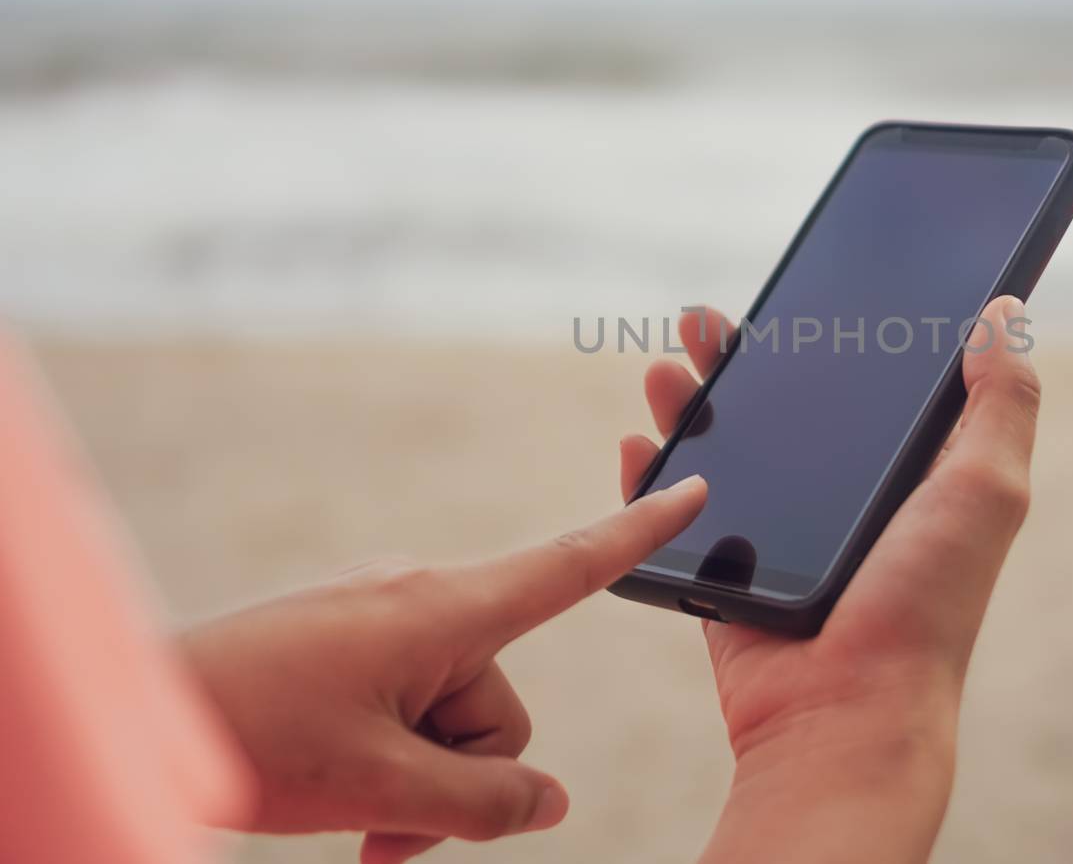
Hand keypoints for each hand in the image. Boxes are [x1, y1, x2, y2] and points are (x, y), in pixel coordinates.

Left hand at [181, 475, 706, 863]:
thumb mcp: (383, 785)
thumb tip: (548, 804)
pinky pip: (408, 706)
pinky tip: (345, 801)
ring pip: (453, 721)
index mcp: (443, 608)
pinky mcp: (353, 644)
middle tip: (391, 833)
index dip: (640, 530)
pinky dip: (393, 763)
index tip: (692, 485)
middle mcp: (423, 601)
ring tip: (356, 824)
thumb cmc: (250, 735)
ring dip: (419, 786)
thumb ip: (485, 801)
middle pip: (501, 705)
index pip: (570, 563)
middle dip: (461, 780)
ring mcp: (384, 622)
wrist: (138, 710)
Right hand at [621, 295, 1040, 863]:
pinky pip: (678, 517)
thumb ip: (1003, 401)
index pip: (862, 388)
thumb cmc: (925, 607)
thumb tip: (1006, 311)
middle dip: (737, 360)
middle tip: (701, 319)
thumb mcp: (985, 489)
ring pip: (723, 453)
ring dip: (687, 405)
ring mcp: (781, 541)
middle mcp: (844, 504)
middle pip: (781, 411)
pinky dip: (652, 478)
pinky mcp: (727, 578)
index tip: (799, 294)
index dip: (830, 339)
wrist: (845, 716)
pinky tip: (637, 443)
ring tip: (663, 368)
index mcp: (907, 477)